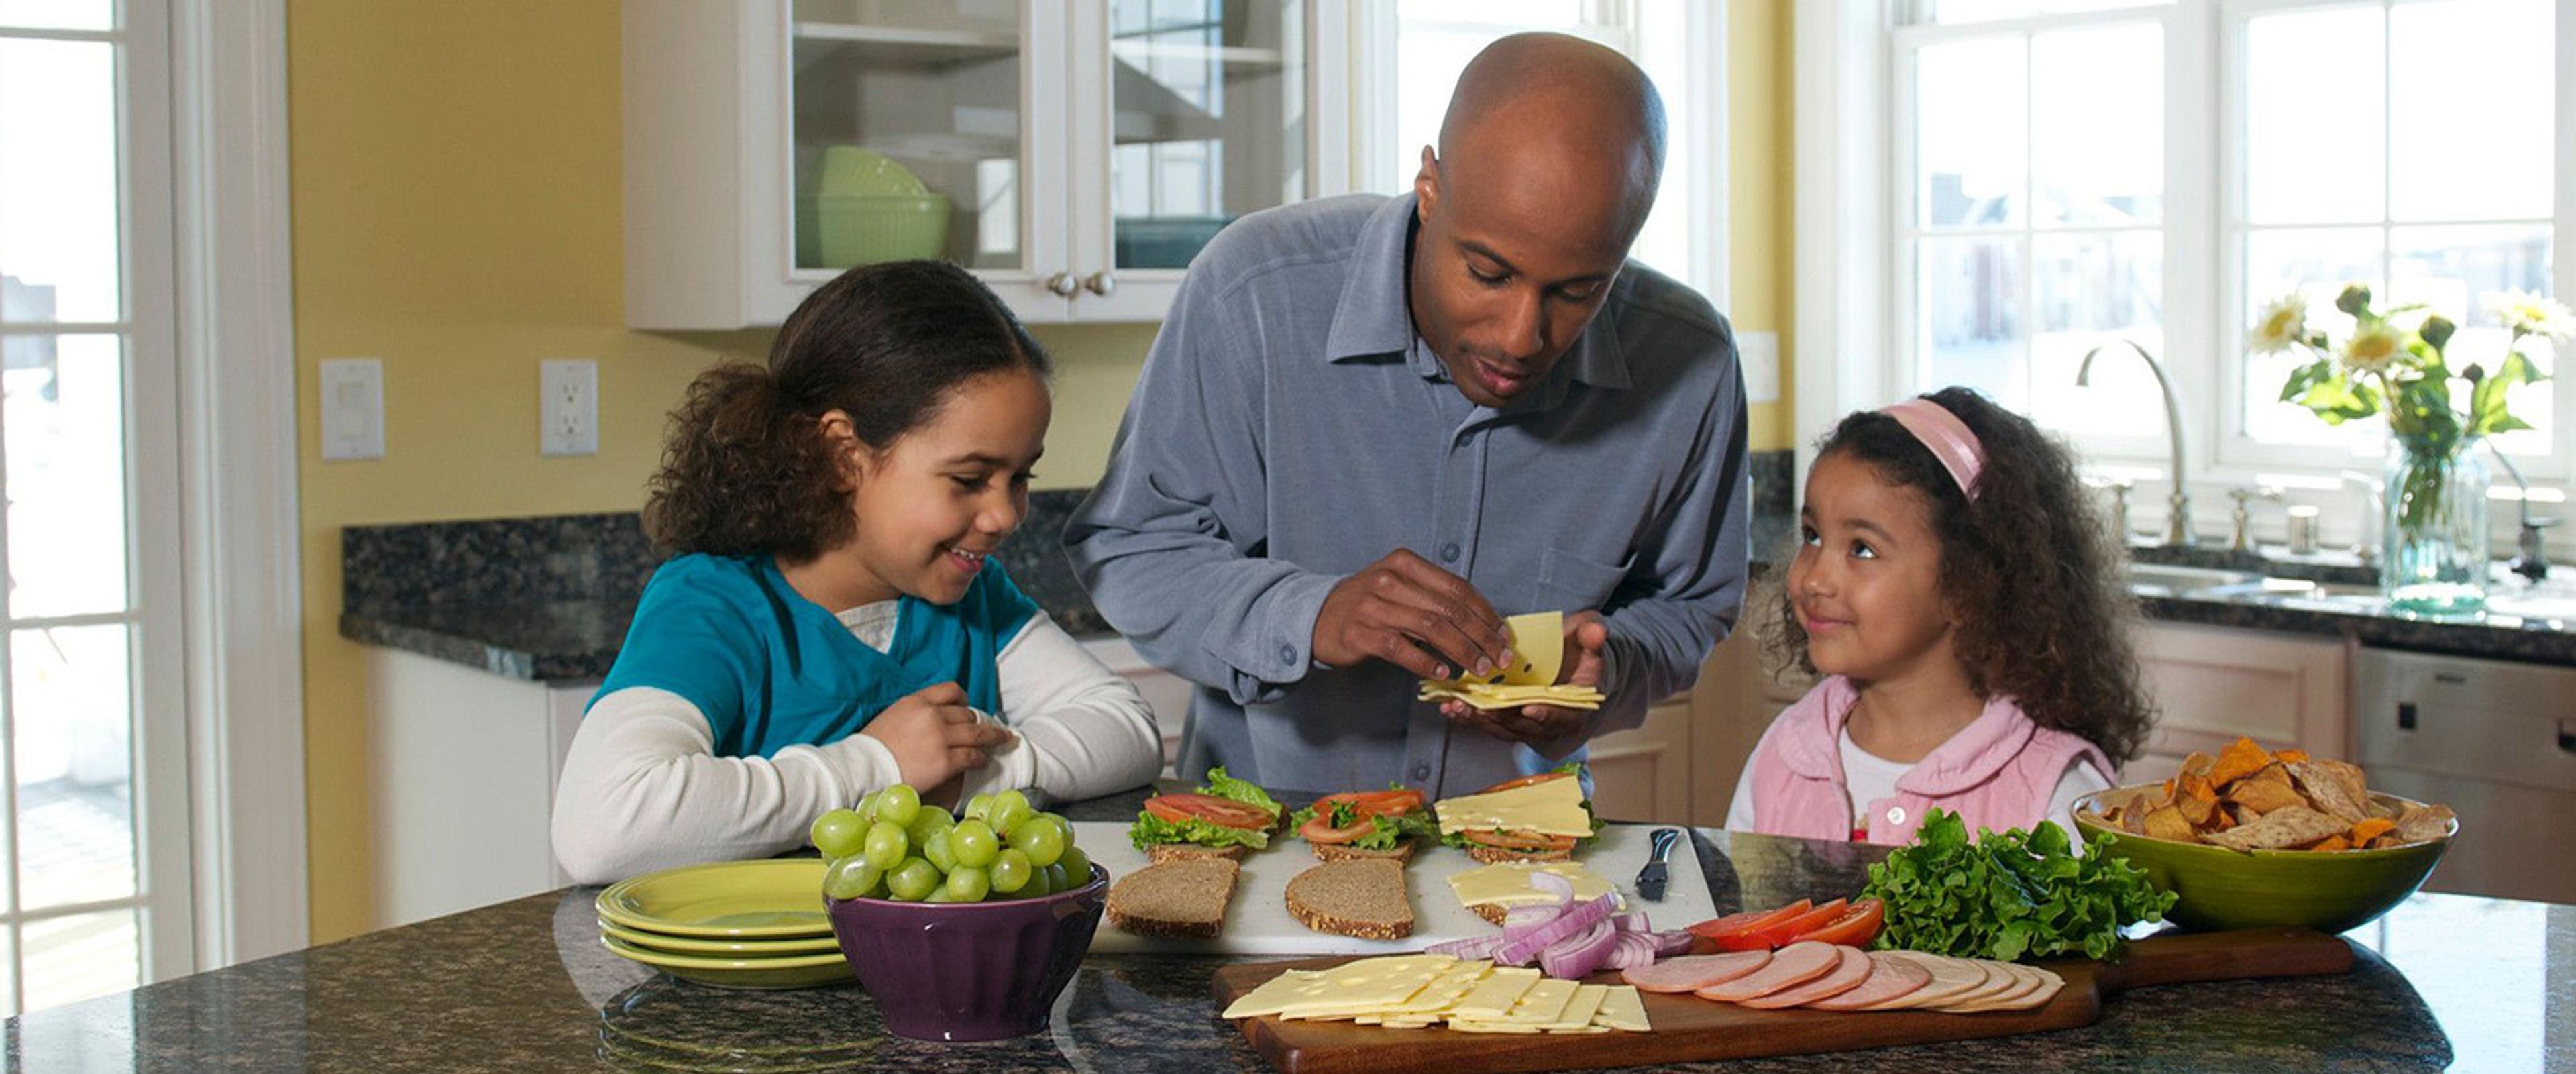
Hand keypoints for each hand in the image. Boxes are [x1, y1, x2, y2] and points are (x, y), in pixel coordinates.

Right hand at [859, 681, 1014, 789]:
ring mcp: (939, 738)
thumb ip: (914, 714)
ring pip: (977, 734)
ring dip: (991, 739)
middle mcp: (931, 715)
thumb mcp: (892, 717)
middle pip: (967, 714)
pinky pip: (972, 757)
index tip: (968, 708)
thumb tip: (930, 721)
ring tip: (1001, 742)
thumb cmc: (871, 749)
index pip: (951, 690)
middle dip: (978, 723)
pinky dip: (982, 759)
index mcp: (916, 701)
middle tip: (988, 730)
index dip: (964, 700)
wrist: (861, 770)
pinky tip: (984, 761)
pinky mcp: (945, 762)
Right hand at [1312, 549, 1512, 680]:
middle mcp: (1389, 579)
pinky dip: (1426, 661)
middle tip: (1498, 660)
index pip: (1457, 588)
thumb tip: (1482, 624)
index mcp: (1405, 563)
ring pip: (1431, 628)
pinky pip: (1401, 649)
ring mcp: (1373, 606)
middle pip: (1449, 609)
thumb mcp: (1399, 587)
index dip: (1485, 614)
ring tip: (1479, 669)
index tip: (1503, 636)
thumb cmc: (1368, 604)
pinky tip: (1443, 672)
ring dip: (1462, 652)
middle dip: (1481, 637)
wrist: (1316, 616)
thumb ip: (1433, 598)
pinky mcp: (1360, 633)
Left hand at [1440, 611, 1609, 744]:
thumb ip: (1592, 638)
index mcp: (1573, 706)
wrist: (1568, 667)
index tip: (1531, 708)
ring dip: (1477, 718)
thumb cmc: (1578, 655)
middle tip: (1479, 707)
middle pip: (1523, 724)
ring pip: (1500, 726)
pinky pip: (1485, 721)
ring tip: (1457, 706)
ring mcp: (1524, 723)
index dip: (1547, 713)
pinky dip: (1467, 716)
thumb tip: (1598, 631)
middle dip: (1500, 717)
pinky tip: (1449, 707)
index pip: (1561, 714)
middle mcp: (1548, 721)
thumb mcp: (1589, 643)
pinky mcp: (1505, 719)